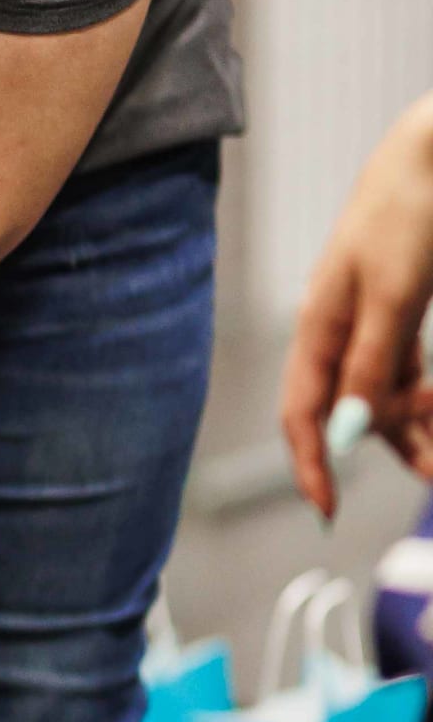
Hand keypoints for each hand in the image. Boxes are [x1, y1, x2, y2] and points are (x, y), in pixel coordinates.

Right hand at [282, 92, 432, 513]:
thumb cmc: (407, 211)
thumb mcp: (392, 296)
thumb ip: (370, 364)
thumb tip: (349, 431)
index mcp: (318, 325)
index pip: (302, 412)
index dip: (310, 463)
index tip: (327, 510)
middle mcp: (337, 329)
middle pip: (347, 410)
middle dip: (386, 445)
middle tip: (431, 472)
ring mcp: (369, 320)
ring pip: (380, 393)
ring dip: (411, 424)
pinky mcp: (399, 309)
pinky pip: (402, 368)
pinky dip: (419, 393)